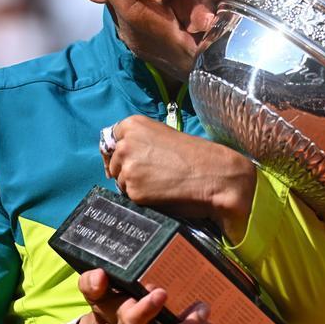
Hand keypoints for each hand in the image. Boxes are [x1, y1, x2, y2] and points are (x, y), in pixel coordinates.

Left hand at [103, 115, 255, 239]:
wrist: (214, 174)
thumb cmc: (195, 155)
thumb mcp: (163, 136)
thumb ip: (140, 141)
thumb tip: (123, 158)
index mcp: (133, 125)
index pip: (110, 140)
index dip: (118, 153)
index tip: (124, 161)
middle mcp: (126, 144)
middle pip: (114, 162)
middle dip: (127, 170)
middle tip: (153, 174)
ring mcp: (128, 168)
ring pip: (121, 181)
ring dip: (135, 185)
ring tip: (160, 183)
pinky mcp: (134, 190)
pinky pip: (131, 197)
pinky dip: (143, 198)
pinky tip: (161, 193)